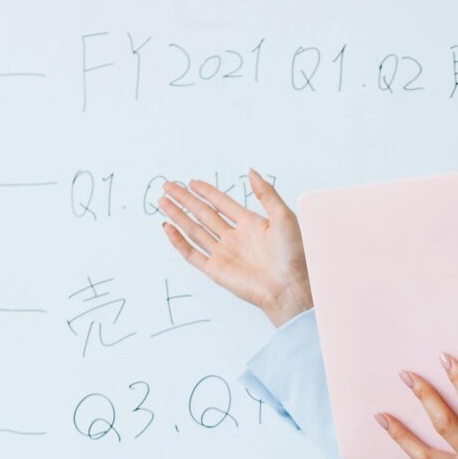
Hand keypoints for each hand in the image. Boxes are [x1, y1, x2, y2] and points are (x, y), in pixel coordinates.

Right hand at [160, 170, 312, 327]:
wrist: (288, 287)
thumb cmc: (293, 256)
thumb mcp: (284, 216)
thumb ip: (266, 193)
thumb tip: (251, 171)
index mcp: (251, 224)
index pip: (223, 203)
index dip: (207, 192)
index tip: (192, 182)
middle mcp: (235, 238)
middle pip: (204, 213)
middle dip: (185, 199)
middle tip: (169, 186)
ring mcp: (224, 254)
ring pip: (194, 230)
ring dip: (178, 216)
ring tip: (164, 202)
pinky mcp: (216, 270)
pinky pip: (192, 253)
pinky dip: (178, 241)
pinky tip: (169, 228)